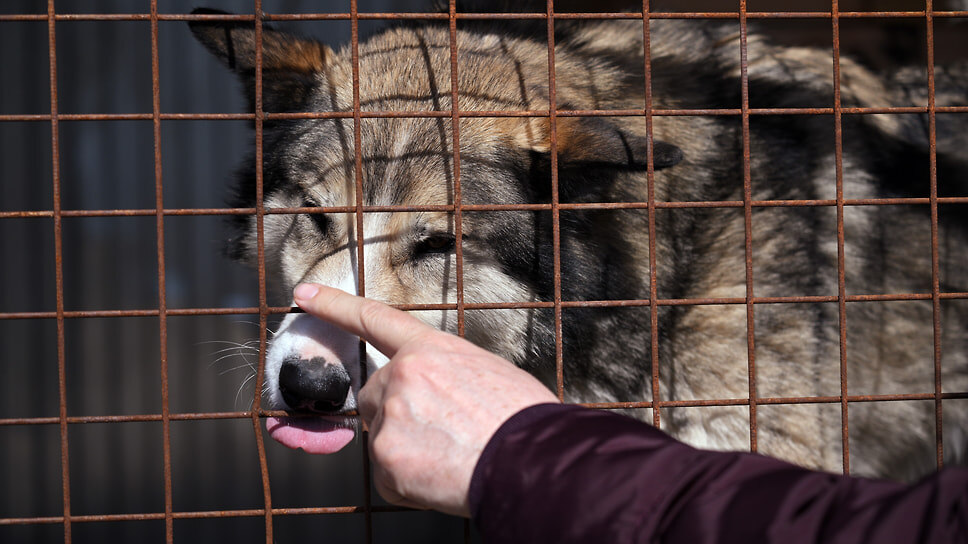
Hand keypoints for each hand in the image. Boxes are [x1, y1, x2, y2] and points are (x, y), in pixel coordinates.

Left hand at [292, 283, 559, 516]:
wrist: (531, 462)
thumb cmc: (521, 419)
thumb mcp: (487, 372)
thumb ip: (446, 373)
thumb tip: (437, 392)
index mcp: (430, 349)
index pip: (372, 319)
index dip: (334, 304)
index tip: (304, 295)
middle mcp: (402, 376)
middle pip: (374, 396)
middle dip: (395, 414)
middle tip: (439, 432)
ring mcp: (390, 419)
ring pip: (382, 438)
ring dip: (406, 450)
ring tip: (450, 456)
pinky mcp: (386, 462)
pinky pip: (388, 476)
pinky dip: (409, 482)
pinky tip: (442, 477)